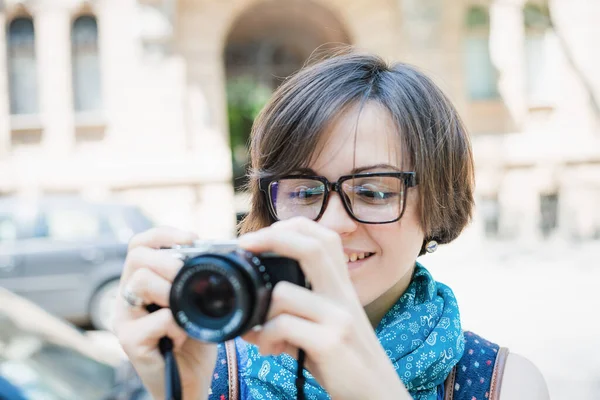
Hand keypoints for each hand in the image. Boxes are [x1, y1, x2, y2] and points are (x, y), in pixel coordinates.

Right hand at [113, 227, 216, 399]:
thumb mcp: (197, 302)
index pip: (140, 244)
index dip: (164, 234)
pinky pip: (156, 320)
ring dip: (171, 289)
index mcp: (141, 282)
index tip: (192, 239)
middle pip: (137, 257)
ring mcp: (125, 320)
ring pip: (140, 282)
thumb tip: (217, 251)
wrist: (188, 381)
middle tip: (188, 276)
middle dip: (169, 261)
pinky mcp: (131, 342)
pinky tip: (183, 335)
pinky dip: (177, 323)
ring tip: (185, 308)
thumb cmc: (192, 339)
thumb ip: (197, 279)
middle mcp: (127, 297)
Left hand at [239, 217, 410, 399]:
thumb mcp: (323, 330)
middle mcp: (343, 295)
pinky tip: (272, 351)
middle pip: (313, 246)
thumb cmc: (345, 362)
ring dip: (263, 315)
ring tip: (264, 337)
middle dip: (273, 237)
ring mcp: (339, 317)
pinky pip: (283, 325)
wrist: (377, 394)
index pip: (323, 237)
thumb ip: (292, 319)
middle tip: (246, 247)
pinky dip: (267, 338)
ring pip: (284, 292)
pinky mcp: (331, 342)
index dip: (290, 227)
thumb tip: (250, 324)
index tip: (258, 237)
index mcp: (341, 286)